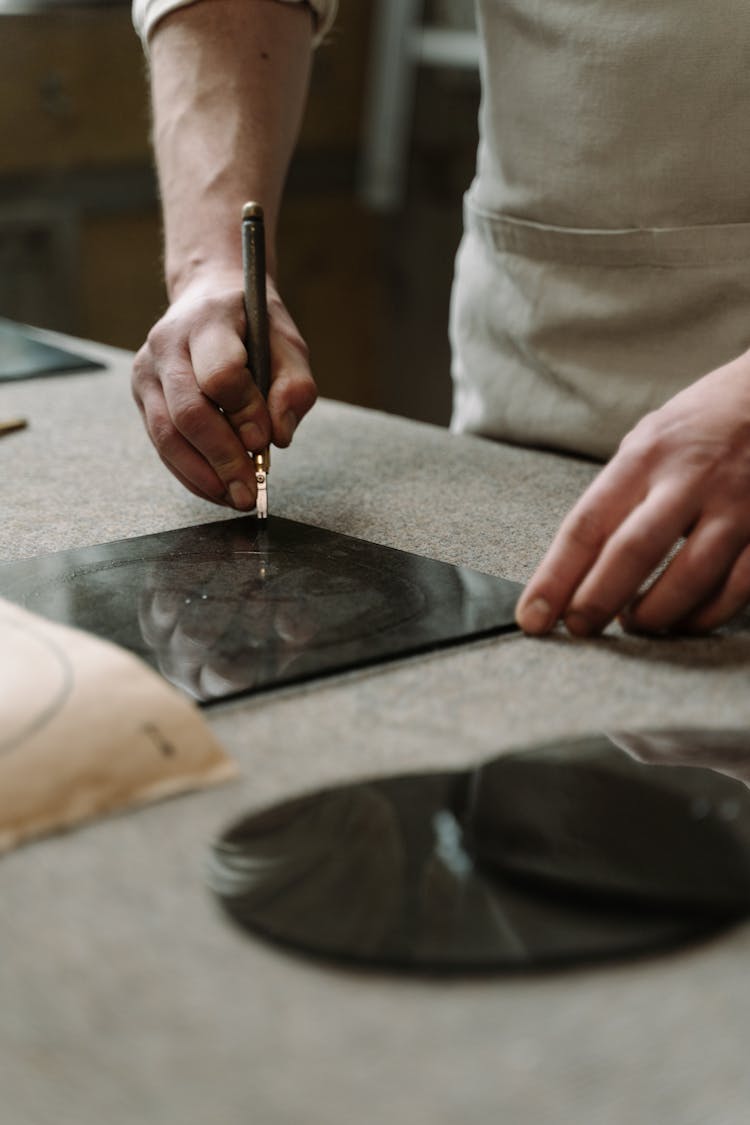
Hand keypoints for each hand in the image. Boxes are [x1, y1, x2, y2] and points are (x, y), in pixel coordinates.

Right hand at [132, 269, 316, 508]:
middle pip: (188, 413)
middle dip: (223, 459)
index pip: (220, 375)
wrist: (208, 298)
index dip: (245, 414)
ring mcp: (147, 370)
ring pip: (167, 435)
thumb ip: (294, 387)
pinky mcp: (142, 395)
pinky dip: (190, 473)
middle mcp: (168, 344)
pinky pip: (161, 444)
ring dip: (203, 475)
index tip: (265, 440)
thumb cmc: (252, 325)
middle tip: (251, 490)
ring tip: (235, 497)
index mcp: (208, 321)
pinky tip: (217, 488)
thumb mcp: (287, 344)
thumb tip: (278, 436)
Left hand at [515, 353, 749, 635]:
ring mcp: (737, 503)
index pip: (586, 524)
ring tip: (634, 624)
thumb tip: (575, 568)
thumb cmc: (700, 425)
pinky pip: (738, 587)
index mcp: (645, 455)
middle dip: (597, 601)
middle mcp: (690, 477)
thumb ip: (618, 495)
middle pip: (632, 552)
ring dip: (654, 615)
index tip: (532, 618)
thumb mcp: (649, 440)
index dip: (554, 578)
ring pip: (690, 579)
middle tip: (578, 629)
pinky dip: (705, 615)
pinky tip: (685, 621)